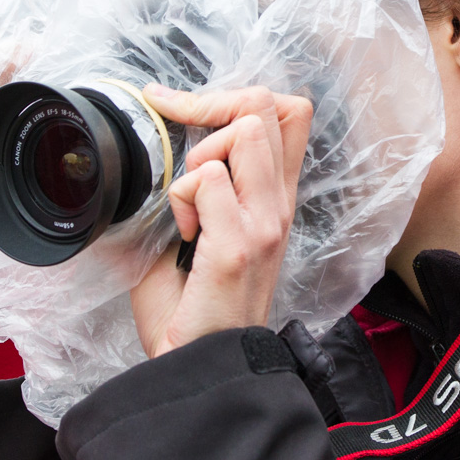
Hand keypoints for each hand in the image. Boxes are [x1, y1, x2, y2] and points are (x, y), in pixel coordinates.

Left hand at [130, 84, 312, 357]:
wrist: (198, 362)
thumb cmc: (194, 301)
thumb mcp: (209, 227)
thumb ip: (208, 182)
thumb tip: (169, 131)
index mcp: (274, 196)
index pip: (291, 111)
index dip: (237, 96)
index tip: (188, 112)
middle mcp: (279, 203)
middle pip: (267, 104)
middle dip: (213, 109)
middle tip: (187, 155)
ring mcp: (265, 221)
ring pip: (244, 130)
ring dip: (201, 154)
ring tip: (190, 202)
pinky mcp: (240, 242)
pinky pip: (206, 178)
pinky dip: (181, 199)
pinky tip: (183, 235)